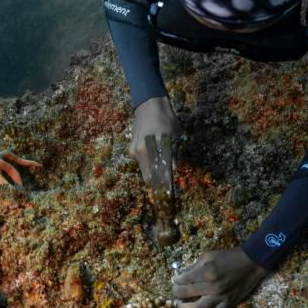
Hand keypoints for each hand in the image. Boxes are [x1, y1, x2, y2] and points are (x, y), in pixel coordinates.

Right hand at [130, 95, 180, 243]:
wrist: (150, 106)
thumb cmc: (166, 121)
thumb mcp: (174, 138)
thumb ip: (173, 155)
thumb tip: (173, 172)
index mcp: (150, 151)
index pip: (157, 177)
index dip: (163, 190)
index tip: (168, 200)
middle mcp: (140, 154)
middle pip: (149, 179)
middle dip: (158, 187)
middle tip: (168, 195)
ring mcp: (135, 152)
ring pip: (146, 173)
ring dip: (155, 178)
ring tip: (164, 182)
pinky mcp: (133, 151)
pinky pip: (143, 164)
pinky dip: (150, 167)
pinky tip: (157, 164)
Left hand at [171, 247, 267, 307]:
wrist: (250, 263)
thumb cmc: (227, 257)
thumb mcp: (208, 256)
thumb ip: (194, 267)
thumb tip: (180, 276)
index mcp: (207, 272)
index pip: (184, 280)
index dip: (176, 280)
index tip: (174, 280)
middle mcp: (213, 287)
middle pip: (187, 295)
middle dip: (177, 294)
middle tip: (175, 293)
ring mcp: (221, 297)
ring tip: (180, 306)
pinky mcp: (229, 304)